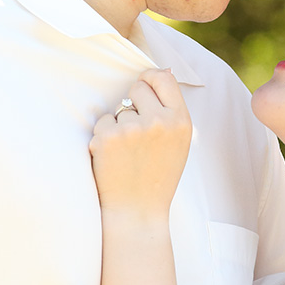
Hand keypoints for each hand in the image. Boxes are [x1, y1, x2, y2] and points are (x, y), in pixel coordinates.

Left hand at [90, 68, 191, 218]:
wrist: (138, 211)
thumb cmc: (158, 176)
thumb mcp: (178, 142)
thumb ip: (171, 110)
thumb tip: (162, 73)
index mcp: (181, 121)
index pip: (164, 78)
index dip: (151, 80)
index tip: (144, 90)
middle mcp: (160, 121)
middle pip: (138, 88)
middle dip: (132, 103)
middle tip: (136, 133)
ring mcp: (133, 129)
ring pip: (118, 109)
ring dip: (118, 125)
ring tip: (128, 153)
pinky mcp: (108, 137)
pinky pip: (103, 122)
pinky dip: (104, 138)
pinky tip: (115, 159)